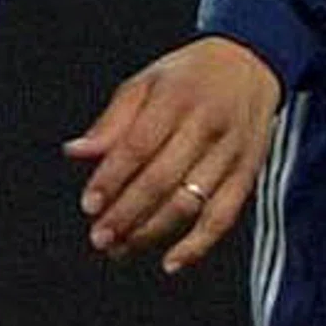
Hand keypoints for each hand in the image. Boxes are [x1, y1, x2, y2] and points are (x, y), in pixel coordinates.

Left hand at [65, 36, 281, 275]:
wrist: (251, 64)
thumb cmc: (188, 77)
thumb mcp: (146, 82)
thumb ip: (112, 121)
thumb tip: (74, 152)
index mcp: (176, 98)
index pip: (139, 145)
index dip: (112, 179)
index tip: (89, 205)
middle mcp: (207, 125)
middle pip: (162, 180)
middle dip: (127, 214)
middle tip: (100, 238)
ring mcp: (231, 152)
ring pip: (190, 203)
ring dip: (152, 232)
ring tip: (122, 249)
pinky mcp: (249, 173)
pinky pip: (224, 216)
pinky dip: (199, 244)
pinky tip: (171, 262)